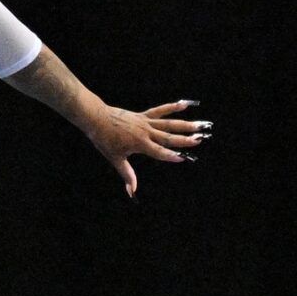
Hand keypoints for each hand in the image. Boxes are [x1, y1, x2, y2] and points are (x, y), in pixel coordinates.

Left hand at [85, 100, 209, 197]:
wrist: (96, 118)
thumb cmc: (104, 140)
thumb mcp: (115, 159)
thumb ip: (127, 174)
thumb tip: (132, 191)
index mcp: (140, 144)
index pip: (159, 152)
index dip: (171, 156)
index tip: (183, 158)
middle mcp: (146, 132)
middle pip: (169, 137)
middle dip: (185, 139)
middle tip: (200, 140)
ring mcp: (145, 122)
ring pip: (168, 124)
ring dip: (185, 124)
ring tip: (199, 124)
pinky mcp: (143, 115)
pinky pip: (160, 111)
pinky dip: (172, 107)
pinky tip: (185, 104)